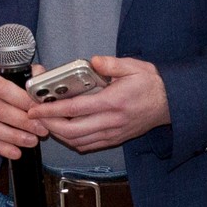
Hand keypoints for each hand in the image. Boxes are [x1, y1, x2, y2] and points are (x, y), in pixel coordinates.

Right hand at [0, 60, 47, 159]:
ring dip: (14, 137)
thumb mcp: (5, 68)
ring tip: (32, 141)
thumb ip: (26, 73)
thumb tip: (42, 81)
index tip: (41, 109)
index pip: (3, 89)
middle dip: (23, 122)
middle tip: (41, 129)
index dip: (23, 100)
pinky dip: (1, 148)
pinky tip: (16, 152)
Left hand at [28, 55, 170, 152]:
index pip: (74, 109)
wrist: (171, 103)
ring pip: (77, 141)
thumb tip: (93, 61)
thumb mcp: (134, 67)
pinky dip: (72, 141)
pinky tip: (65, 131)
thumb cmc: (151, 84)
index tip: (35, 108)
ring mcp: (113, 133)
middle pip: (71, 131)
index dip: (51, 110)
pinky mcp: (115, 139)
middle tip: (36, 116)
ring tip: (47, 122)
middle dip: (48, 125)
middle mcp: (111, 121)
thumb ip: (112, 64)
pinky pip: (88, 145)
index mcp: (113, 102)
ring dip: (58, 134)